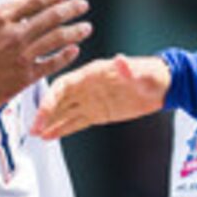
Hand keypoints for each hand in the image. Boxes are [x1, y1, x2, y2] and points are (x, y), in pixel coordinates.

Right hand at [0, 0, 89, 111]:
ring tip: (86, 27)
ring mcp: (21, 56)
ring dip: (74, 31)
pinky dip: (65, 56)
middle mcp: (14, 34)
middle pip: (50, 17)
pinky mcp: (24, 76)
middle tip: (82, 5)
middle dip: (70, 9)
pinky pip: (51, 64)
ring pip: (56, 39)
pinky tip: (74, 50)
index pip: (34, 1)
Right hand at [33, 53, 170, 139]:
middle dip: (45, 114)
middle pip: (58, 100)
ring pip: (64, 112)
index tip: (42, 113)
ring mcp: (91, 101)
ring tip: (36, 135)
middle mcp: (87, 87)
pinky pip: (75, 122)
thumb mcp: (141, 72)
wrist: (163, 87)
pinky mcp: (97, 113)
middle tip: (33, 129)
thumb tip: (119, 60)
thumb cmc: (152, 75)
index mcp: (91, 74)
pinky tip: (50, 136)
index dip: (50, 99)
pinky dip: (62, 129)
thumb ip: (127, 69)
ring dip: (50, 123)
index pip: (63, 85)